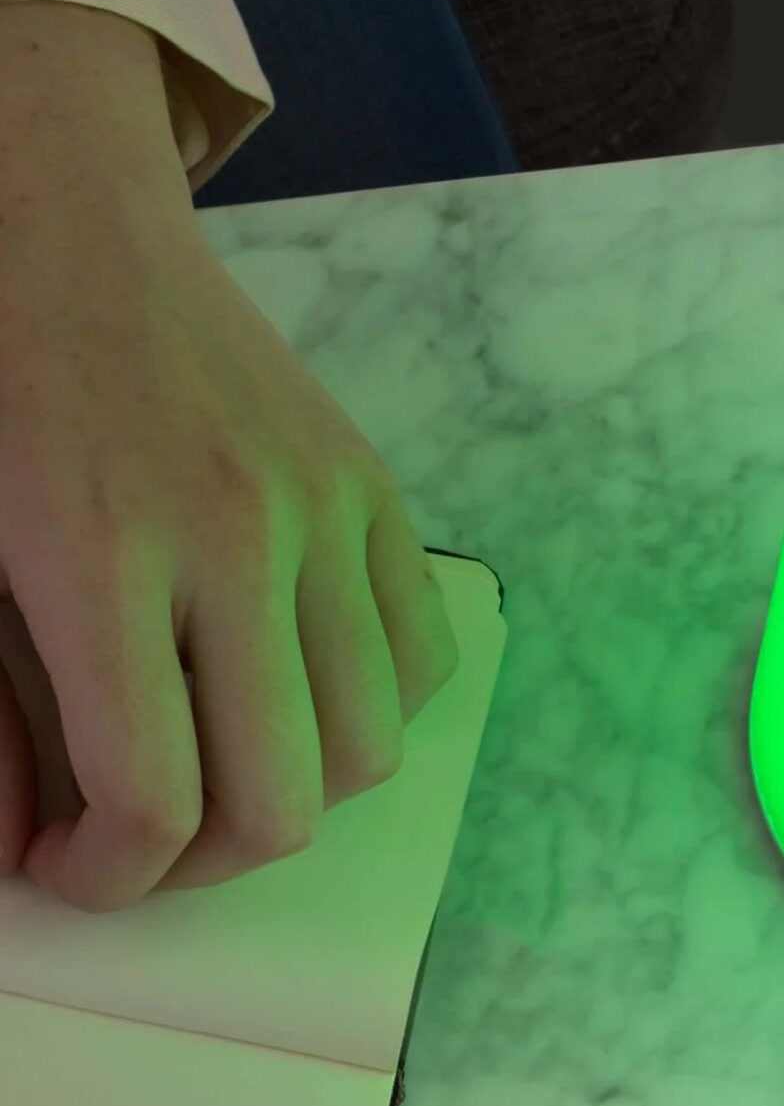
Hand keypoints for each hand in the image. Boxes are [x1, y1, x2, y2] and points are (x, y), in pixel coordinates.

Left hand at [0, 1, 459, 911]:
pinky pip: (421, 662)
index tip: (74, 866)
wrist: (60, 224)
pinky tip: (292, 691)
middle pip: (279, 806)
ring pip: (367, 753)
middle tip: (143, 837)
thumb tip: (25, 844)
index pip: (155, 803)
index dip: (111, 880)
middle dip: (201, 864)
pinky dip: (367, 711)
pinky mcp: (373, 490)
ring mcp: (324, 511)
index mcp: (98, 555)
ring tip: (222, 766)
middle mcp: (235, 537)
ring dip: (292, 796)